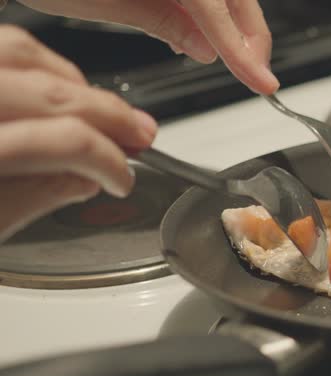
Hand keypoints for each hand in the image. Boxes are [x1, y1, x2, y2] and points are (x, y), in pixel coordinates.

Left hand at [0, 25, 151, 241]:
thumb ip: (31, 200)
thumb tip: (86, 179)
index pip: (62, 143)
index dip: (106, 161)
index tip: (121, 180)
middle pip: (52, 93)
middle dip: (108, 116)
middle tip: (142, 137)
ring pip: (24, 53)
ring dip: (75, 84)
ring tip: (104, 111)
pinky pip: (1, 45)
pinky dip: (37, 63)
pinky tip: (55, 89)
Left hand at [17, 0, 278, 94]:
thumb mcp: (102, 1)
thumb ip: (163, 20)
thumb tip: (207, 48)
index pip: (218, 8)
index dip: (243, 50)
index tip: (262, 80)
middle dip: (247, 34)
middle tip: (254, 73)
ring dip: (230, 23)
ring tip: (229, 58)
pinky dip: (207, 10)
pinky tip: (195, 31)